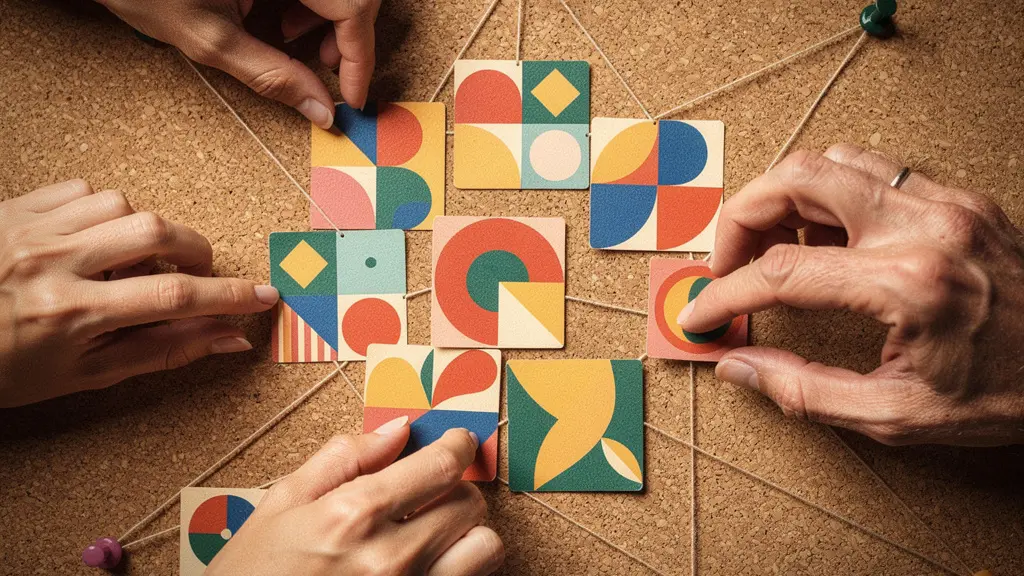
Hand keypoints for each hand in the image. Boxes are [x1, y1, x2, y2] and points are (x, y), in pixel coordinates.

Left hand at [0, 180, 278, 407]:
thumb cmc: (4, 368)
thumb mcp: (84, 375)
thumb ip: (161, 351)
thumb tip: (226, 338)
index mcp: (69, 315)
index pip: (173, 298)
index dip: (229, 296)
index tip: (263, 296)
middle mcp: (51, 263)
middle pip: (153, 233)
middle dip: (194, 250)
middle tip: (197, 272)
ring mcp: (29, 229)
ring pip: (120, 205)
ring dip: (145, 231)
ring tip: (132, 262)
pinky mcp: (14, 206)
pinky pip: (80, 189)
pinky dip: (104, 211)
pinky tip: (95, 240)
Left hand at [95, 0, 381, 127]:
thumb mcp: (210, 39)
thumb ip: (272, 76)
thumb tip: (320, 109)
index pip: (354, 6)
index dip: (359, 57)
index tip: (352, 97)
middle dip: (348, 37)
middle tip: (321, 67)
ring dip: (329, 19)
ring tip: (288, 37)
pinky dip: (310, 5)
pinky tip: (280, 18)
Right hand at [209, 424, 504, 575]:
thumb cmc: (253, 574)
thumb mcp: (281, 504)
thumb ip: (343, 458)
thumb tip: (396, 429)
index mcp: (353, 515)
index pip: (442, 465)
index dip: (458, 444)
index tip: (457, 441)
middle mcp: (390, 557)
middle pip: (469, 504)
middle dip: (455, 490)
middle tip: (431, 493)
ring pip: (484, 548)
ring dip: (468, 534)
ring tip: (437, 533)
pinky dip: (459, 568)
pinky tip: (431, 564)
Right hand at [679, 144, 1023, 445]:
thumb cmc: (1012, 394)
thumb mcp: (900, 416)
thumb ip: (806, 392)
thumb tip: (740, 366)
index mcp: (908, 285)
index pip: (782, 272)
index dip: (726, 293)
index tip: (701, 313)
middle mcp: (925, 226)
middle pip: (796, 179)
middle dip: (740, 218)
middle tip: (726, 263)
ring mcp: (945, 203)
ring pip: (832, 160)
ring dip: (783, 198)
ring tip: (771, 248)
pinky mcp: (959, 198)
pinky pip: (872, 170)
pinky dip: (829, 194)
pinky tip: (825, 237)